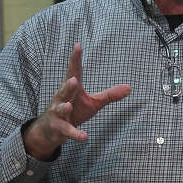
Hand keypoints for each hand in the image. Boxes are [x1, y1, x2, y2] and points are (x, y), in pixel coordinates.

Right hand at [23, 43, 131, 160]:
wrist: (52, 130)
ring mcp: (58, 113)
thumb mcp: (93, 103)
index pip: (74, 71)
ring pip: (60, 109)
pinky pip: (68, 131)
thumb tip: (130, 87)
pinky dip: (75, 134)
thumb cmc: (74, 111)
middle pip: (64, 90)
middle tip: (73, 79)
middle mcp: (62, 99)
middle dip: (68, 85)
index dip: (75, 59)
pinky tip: (84, 136)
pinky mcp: (59, 128)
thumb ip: (109, 95)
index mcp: (72, 89)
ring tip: (69, 106)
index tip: (78, 46)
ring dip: (64, 107)